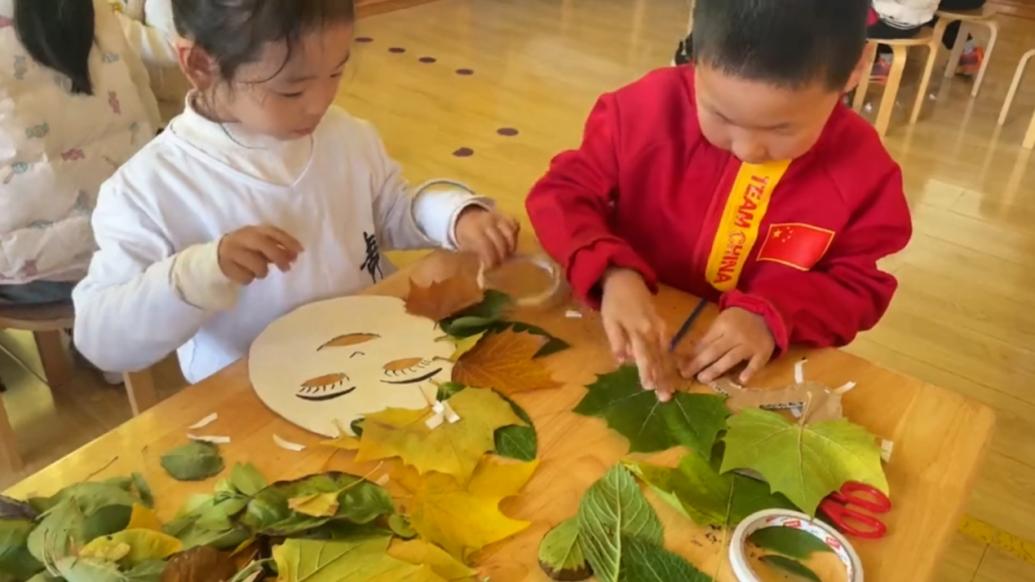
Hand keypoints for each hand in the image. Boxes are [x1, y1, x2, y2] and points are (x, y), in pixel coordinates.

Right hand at [218, 225, 303, 284]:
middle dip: (278, 256)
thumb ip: (278, 248)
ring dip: (262, 272)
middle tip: (287, 268)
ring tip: (258, 270)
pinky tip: (244, 273)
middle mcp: (242, 238)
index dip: (288, 240)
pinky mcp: (226, 266)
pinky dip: (249, 278)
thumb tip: (295, 255)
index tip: (300, 251)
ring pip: (257, 265)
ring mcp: (232, 251)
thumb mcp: (261, 245)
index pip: (272, 231)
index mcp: (253, 230)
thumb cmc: (247, 250)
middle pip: (263, 244)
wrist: (218, 255)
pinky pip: (246, 277)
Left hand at [454, 206, 519, 267]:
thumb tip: (486, 272)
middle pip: (500, 241)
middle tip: (500, 264)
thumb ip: (476, 257)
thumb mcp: (466, 247)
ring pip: (510, 233)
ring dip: (511, 247)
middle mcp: (487, 222)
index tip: (492, 267)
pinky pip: (515, 225)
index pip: (485, 246)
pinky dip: (514, 236)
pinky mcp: (506, 216)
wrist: (466, 218)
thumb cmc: (467, 237)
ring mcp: (498, 217)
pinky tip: (510, 245)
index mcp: (474, 230)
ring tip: (507, 256)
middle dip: (502, 256)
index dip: (491, 259)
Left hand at [601, 268, 674, 398]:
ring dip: (668, 373)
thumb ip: (616, 341)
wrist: (626, 280)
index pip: (644, 356)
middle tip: (666, 398)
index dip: (647, 372)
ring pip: (665, 354)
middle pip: (658, 358)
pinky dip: (669, 360)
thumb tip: (622, 360)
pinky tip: (671, 372)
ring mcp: (660, 328)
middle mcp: (653, 330)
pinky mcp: (662, 325)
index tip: (649, 388)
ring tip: (670, 390)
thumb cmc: (614, 302)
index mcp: (639, 330)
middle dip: (662, 379)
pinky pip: (667, 346)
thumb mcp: (609, 321)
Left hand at [680, 307, 774, 383]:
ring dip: (716, 369)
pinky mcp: (763, 352)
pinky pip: (756, 363)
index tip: (681, 365)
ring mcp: (750, 344)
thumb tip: (692, 354)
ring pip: (731, 358)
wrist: (766, 313)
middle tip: (686, 374)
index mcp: (723, 325)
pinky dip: (749, 371)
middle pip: (715, 351)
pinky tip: (741, 381)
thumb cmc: (738, 320)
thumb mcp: (722, 321)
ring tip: (703, 379)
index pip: (706, 341)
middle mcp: (735, 335)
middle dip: (699, 363)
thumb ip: (710, 336)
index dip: (693, 354)